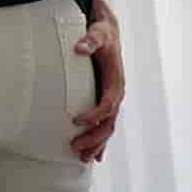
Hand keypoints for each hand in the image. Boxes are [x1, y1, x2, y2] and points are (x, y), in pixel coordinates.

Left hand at [71, 0, 124, 162]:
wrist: (108, 33)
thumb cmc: (101, 34)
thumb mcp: (97, 33)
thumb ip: (90, 40)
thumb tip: (79, 47)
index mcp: (116, 81)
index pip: (108, 103)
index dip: (94, 114)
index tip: (76, 121)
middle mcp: (116, 94)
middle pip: (108, 122)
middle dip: (94, 138)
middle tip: (74, 147)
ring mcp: (111, 100)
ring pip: (107, 129)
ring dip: (96, 145)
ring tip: (81, 158)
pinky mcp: (104, 103)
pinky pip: (103, 127)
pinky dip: (99, 143)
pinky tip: (92, 157)